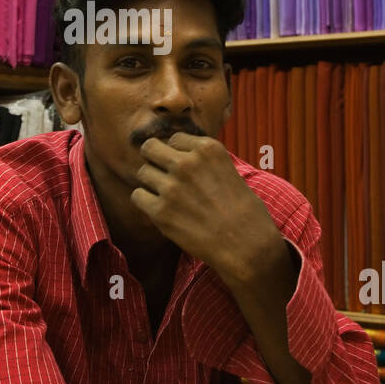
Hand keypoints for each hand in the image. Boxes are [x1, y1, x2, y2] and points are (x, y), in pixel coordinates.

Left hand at [130, 133, 282, 287]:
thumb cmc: (244, 212)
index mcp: (207, 149)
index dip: (176, 153)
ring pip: (142, 172)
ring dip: (151, 183)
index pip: (174, 138)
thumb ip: (204, 161)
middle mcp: (186, 163)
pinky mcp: (161, 212)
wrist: (247, 246)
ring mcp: (171, 187)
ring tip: (168, 197)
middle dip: (154, 160)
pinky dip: (146, 202)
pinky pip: (137, 196)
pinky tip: (160, 209)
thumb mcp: (230, 170)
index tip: (184, 168)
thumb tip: (179, 156)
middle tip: (163, 175)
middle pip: (150, 148)